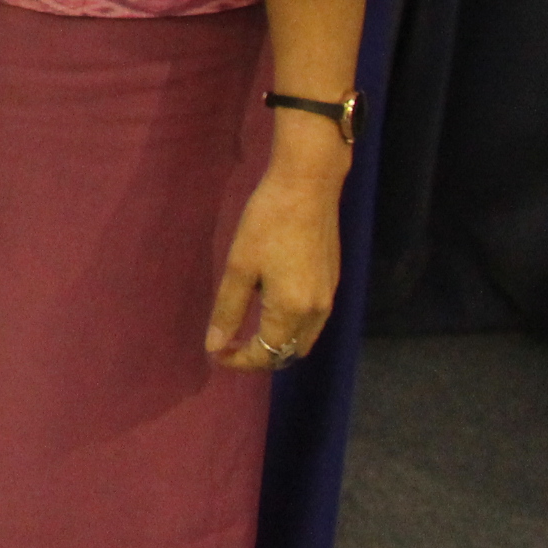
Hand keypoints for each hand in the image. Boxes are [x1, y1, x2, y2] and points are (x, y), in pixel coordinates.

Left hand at [204, 153, 343, 370]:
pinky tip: (271, 307)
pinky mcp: (333, 282)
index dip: (238, 361)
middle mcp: (317, 312)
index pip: (266, 355)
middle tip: (230, 344)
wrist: (308, 187)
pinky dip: (292, 327)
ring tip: (248, 330)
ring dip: (278, 343)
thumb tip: (215, 346)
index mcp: (292, 311)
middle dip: (260, 357)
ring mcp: (329, 297)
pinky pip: (313, 321)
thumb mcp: (239, 266)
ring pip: (305, 339)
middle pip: (290, 354)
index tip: (215, 353)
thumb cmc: (267, 222)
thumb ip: (228, 310)